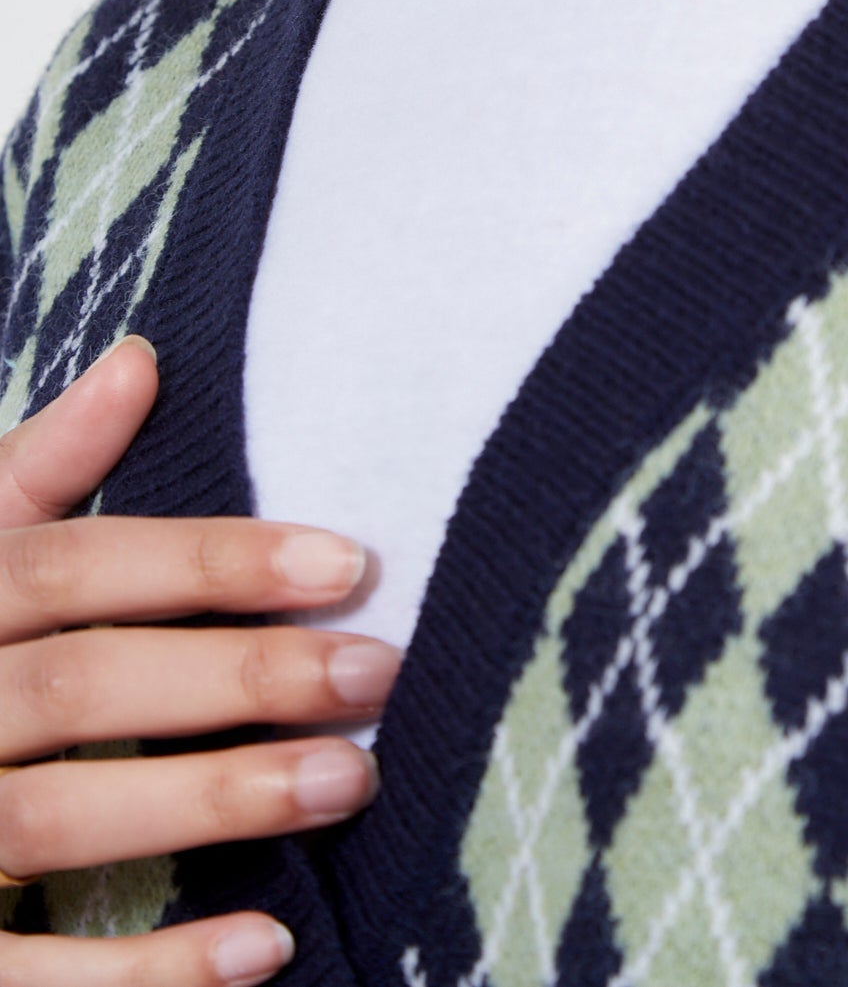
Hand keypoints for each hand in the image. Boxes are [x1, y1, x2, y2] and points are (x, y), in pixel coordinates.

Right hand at [0, 335, 402, 983]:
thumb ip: (38, 470)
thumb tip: (140, 360)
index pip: (72, 567)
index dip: (207, 563)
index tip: (347, 564)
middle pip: (80, 685)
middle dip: (233, 678)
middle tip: (374, 671)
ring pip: (59, 815)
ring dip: (211, 800)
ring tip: (349, 780)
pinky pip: (24, 972)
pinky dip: (142, 973)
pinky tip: (262, 949)